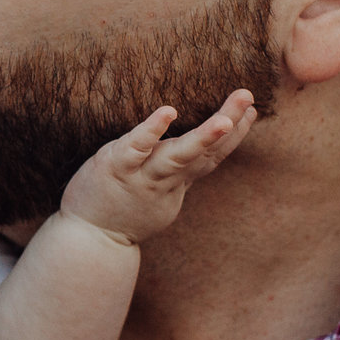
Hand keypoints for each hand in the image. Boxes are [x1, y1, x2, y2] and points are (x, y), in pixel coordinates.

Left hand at [58, 91, 256, 247]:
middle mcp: (164, 178)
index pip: (211, 157)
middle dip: (230, 126)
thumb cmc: (120, 212)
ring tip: (225, 119)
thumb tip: (191, 156)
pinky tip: (167, 112)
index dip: (233, 137)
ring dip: (204, 137)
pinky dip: (152, 130)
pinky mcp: (116, 167)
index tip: (251, 112)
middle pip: (204, 153)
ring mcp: (142, 174)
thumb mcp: (156, 196)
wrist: (88, 243)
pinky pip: (136, 147)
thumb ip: (174, 174)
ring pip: (179, 155)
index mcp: (174, 181)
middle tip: (249, 97)